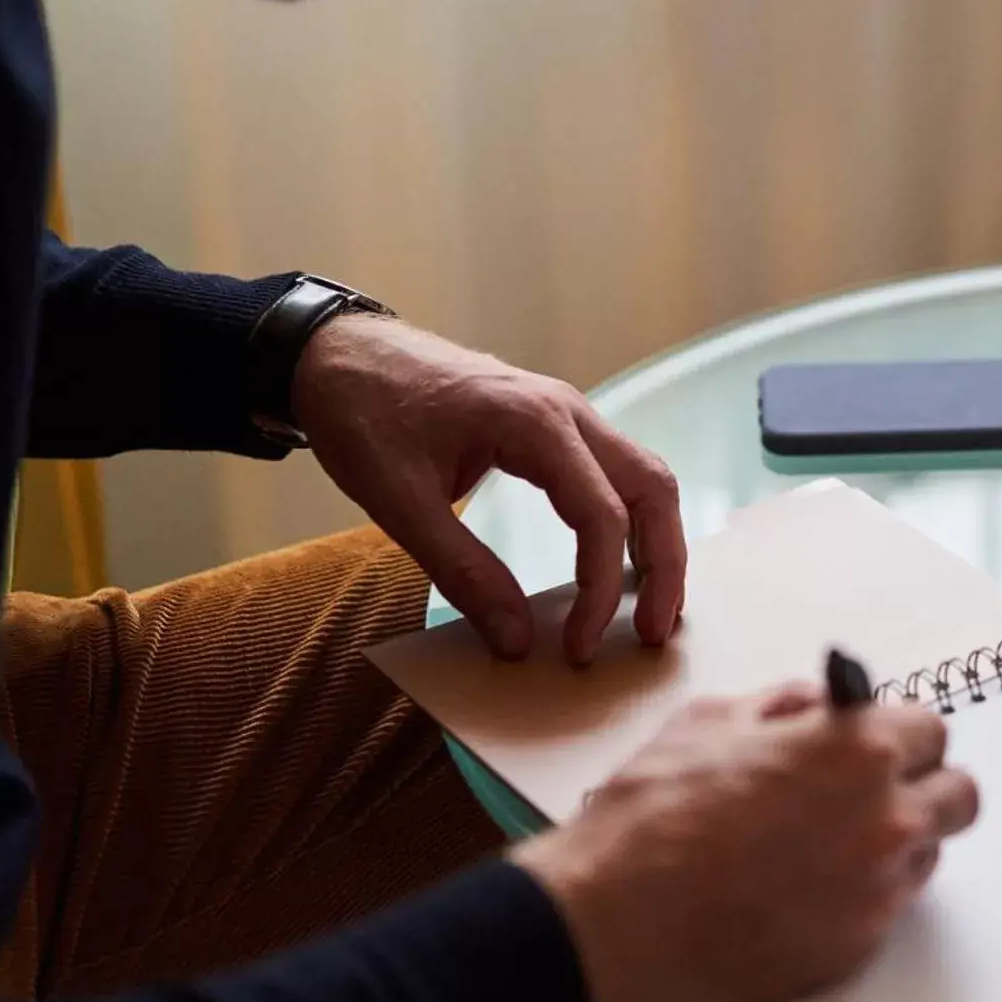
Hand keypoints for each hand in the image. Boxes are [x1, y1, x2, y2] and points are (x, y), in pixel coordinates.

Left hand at [291, 316, 684, 662]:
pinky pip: (616, 472)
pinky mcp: (554, 424)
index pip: (602, 514)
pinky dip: (632, 520)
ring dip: (657, 542)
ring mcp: (566, 412)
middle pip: (652, 488)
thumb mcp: (399, 503)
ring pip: (645, 477)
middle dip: (663, 565)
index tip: (577, 648)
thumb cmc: (363, 415)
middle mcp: (567, 411)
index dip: (600, 590)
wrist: (338, 353)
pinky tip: (620, 563)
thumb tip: (517, 641)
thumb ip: (462, 571)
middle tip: (650, 635)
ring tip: (649, 608)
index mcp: (534, 422)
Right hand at [510, 685, 979, 1001]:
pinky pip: (885, 910)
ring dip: (894, 844)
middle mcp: (886, 819)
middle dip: (922, 787)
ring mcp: (878, 891)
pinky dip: (859, 896)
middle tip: (869, 794)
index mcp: (857, 750)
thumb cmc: (653, 814)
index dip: (896, 735)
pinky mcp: (857, 949)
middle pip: (957, 797)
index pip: (931, 730)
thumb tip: (814, 705)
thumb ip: (780, 706)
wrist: (616, 921)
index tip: (871, 745)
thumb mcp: (708, 722)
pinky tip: (801, 892)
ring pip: (925, 855)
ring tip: (826, 846)